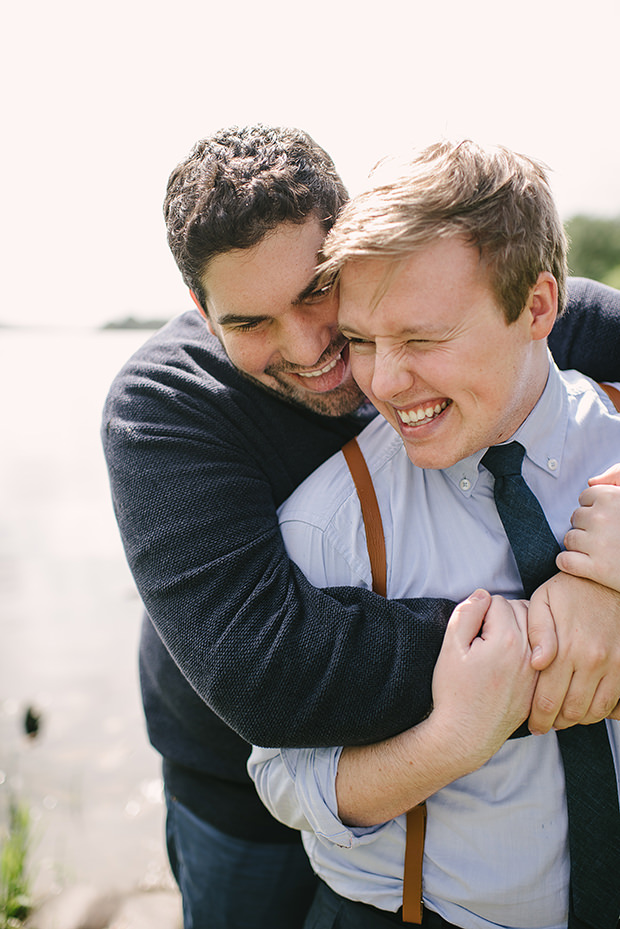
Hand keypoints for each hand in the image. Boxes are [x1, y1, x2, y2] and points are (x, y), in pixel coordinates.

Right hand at [432, 590, 536, 767]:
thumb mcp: (450, 647)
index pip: (497, 601)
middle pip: (520, 610)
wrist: (465, 736)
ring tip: (494, 646)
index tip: (469, 630)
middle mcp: (528, 653)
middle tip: (481, 636)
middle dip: (500, 616)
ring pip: (533, 630)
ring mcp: (536, 671)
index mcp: (506, 640)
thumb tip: (482, 594)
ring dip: (516, 629)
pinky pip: (540, 653)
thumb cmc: (454, 692)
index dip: (478, 610)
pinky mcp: (538, 685)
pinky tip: (508, 662)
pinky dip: (526, 649)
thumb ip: (467, 613)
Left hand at [527, 572, 619, 733]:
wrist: (607, 580)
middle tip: (544, 726)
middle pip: (570, 710)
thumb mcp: (543, 602)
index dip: (538, 717)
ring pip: (594, 710)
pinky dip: (598, 711)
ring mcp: (613, 664)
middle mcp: (592, 660)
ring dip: (576, 720)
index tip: (531, 724)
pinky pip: (612, 701)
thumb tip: (537, 662)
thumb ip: (537, 633)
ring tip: (562, 720)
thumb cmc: (570, 590)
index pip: (548, 697)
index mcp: (567, 648)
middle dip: (554, 723)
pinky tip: (584, 709)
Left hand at [557, 464, 619, 591]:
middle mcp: (602, 518)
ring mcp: (598, 543)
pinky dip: (568, 563)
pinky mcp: (598, 568)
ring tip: (596, 552)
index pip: (585, 497)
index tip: (604, 520)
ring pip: (569, 539)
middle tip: (602, 537)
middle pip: (575, 517)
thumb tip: (591, 482)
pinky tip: (581, 565)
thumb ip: (616, 480)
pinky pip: (565, 561)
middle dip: (585, 527)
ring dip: (578, 546)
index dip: (593, 509)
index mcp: (613, 498)